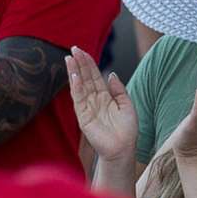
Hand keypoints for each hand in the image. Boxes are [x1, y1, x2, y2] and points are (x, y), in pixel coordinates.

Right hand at [68, 48, 138, 166]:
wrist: (123, 149)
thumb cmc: (127, 130)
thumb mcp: (127, 105)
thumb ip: (119, 89)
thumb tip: (111, 73)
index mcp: (105, 96)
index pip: (94, 75)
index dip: (89, 63)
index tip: (82, 50)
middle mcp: (94, 100)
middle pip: (85, 78)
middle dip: (80, 63)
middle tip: (73, 48)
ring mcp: (87, 108)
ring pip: (79, 86)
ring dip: (74, 72)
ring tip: (69, 58)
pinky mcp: (83, 117)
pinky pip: (79, 99)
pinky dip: (76, 88)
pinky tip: (74, 76)